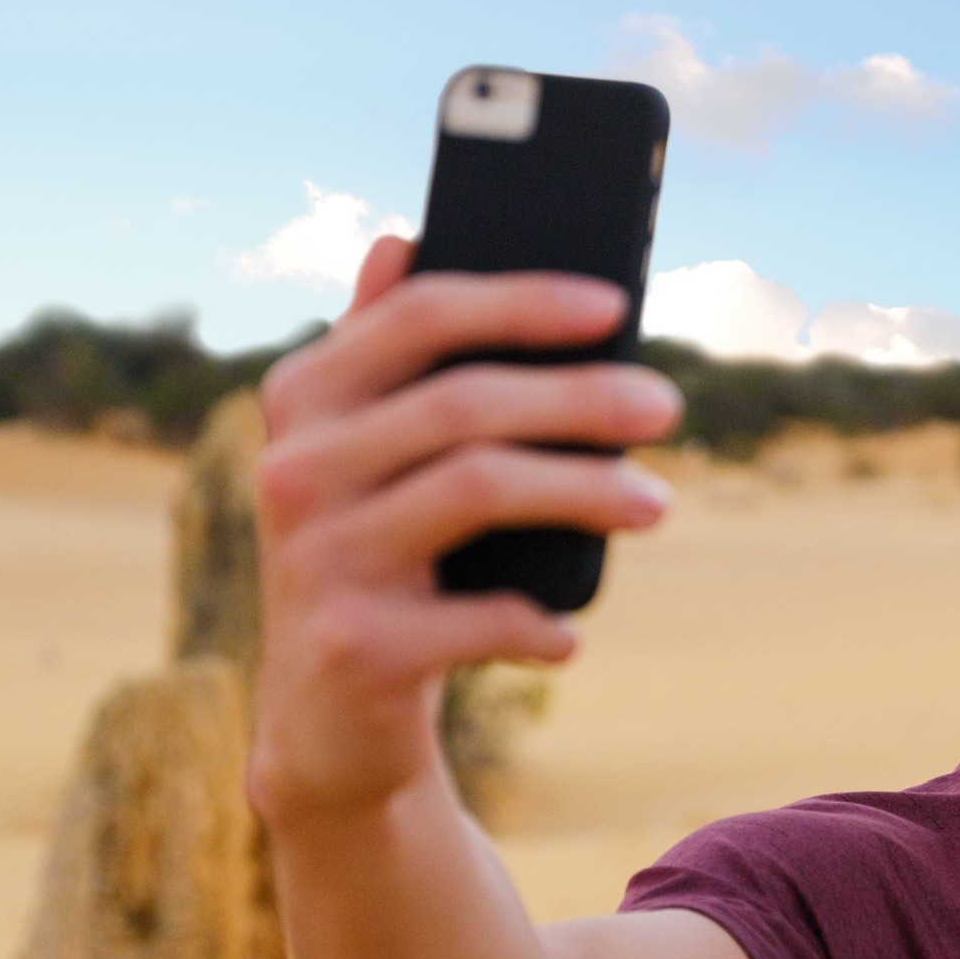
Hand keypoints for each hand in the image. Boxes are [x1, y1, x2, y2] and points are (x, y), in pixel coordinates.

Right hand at [247, 234, 683, 824]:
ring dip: (586, 492)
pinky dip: (539, 623)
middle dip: (581, 399)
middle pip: (463, 403)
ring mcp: (317, 558)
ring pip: (478, 489)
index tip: (617, 306)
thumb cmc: (377, 560)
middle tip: (666, 407)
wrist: (324, 720)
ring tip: (659, 504)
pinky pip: (480, 616)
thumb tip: (399, 237)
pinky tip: (567, 635)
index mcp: (302, 399)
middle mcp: (294, 468)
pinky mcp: (353, 645)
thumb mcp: (368, 456)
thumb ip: (383, 353)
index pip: (419, 316)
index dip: (523, 302)